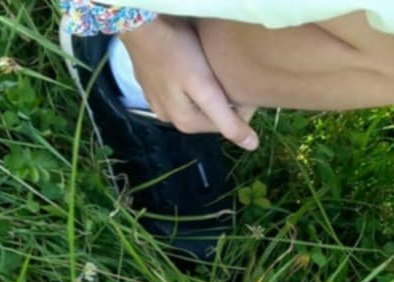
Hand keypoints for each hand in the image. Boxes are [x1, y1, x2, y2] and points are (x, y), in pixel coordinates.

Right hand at [119, 14, 258, 149]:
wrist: (141, 25)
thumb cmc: (177, 53)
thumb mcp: (205, 87)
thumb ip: (226, 119)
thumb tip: (252, 146)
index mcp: (185, 124)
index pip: (226, 125)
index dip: (242, 109)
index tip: (250, 89)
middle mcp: (169, 118)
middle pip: (209, 115)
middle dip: (225, 101)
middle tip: (236, 79)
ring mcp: (157, 102)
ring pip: (195, 103)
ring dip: (209, 92)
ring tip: (218, 73)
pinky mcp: (152, 85)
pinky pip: (180, 91)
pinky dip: (192, 84)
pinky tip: (196, 67)